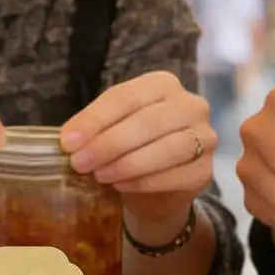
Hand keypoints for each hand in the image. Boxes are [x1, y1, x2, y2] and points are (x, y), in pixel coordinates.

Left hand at [62, 72, 215, 238]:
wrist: (155, 190)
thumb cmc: (130, 150)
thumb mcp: (109, 132)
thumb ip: (94, 130)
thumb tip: (70, 139)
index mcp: (162, 84)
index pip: (126, 97)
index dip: (95, 119)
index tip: (68, 141)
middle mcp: (190, 104)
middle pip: (148, 121)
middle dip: (109, 143)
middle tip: (80, 163)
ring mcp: (204, 137)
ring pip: (167, 147)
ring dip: (128, 163)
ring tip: (100, 175)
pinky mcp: (205, 170)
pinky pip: (177, 175)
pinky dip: (145, 181)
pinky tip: (122, 186)